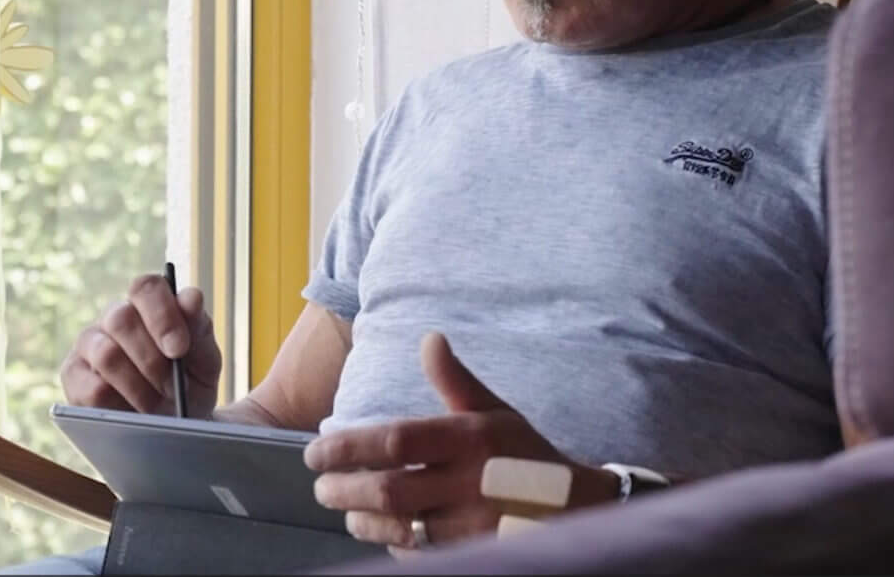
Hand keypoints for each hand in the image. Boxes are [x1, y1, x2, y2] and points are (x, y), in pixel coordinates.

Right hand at [60, 274, 222, 416]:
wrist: (174, 427)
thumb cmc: (189, 385)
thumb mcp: (205, 361)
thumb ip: (199, 328)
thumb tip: (190, 297)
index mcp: (148, 303)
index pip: (146, 287)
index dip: (162, 315)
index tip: (179, 349)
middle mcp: (114, 316)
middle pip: (121, 319)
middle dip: (151, 360)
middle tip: (172, 387)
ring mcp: (89, 344)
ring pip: (105, 354)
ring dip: (137, 387)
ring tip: (156, 406)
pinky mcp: (73, 375)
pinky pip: (90, 388)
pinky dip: (117, 405)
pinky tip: (131, 413)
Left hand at [304, 332, 610, 551]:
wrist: (578, 508)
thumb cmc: (526, 455)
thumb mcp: (496, 412)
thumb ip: (455, 381)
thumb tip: (430, 338)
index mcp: (469, 439)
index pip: (394, 440)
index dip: (347, 446)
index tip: (316, 451)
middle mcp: (468, 482)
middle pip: (387, 492)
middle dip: (343, 489)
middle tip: (321, 486)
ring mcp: (470, 526)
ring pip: (396, 528)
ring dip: (362, 519)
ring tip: (347, 508)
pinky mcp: (473, 553)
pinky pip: (417, 554)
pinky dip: (393, 544)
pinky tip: (384, 531)